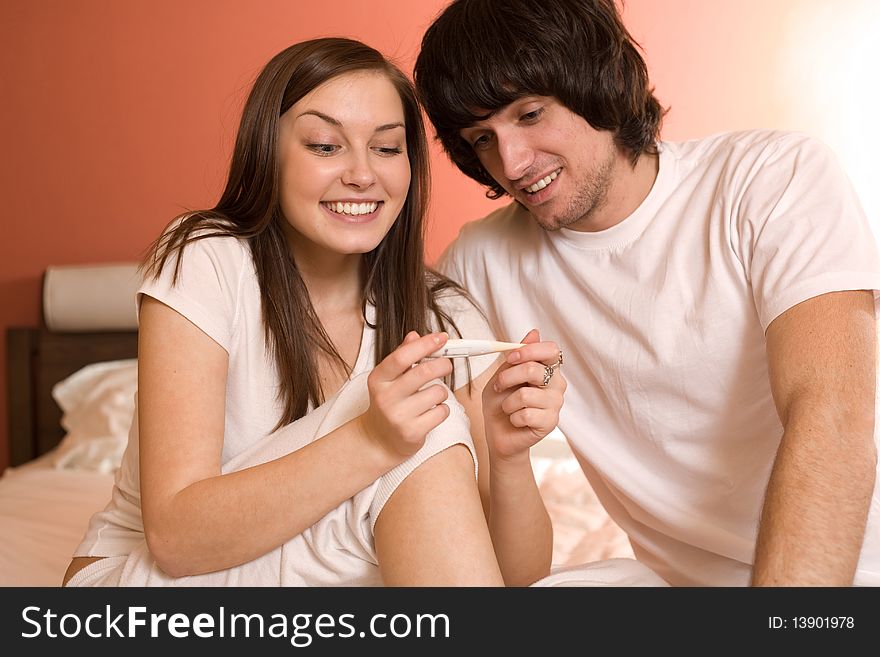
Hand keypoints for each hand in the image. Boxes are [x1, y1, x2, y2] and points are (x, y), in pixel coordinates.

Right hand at [359, 331, 453, 461]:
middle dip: (443, 364)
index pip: (402, 357)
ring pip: (438, 393)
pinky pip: (442, 412)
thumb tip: (415, 335)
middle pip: (424, 372)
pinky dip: (442, 409)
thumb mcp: (389, 378)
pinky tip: (431, 412)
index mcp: (378, 379)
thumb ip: (402, 356)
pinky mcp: (412, 432)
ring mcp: (398, 416)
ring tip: (432, 396)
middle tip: (447, 364)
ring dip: (442, 391)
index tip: (442, 338)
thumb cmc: (388, 403)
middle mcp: (386, 397)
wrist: (378, 439)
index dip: (425, 345)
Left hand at [482, 329, 565, 460]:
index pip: (550, 350)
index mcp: (546, 368)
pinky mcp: (550, 422)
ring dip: (507, 402)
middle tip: (498, 386)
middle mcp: (556, 384)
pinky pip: (525, 414)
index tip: (510, 358)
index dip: (529, 350)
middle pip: (535, 370)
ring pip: (525, 395)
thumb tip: (534, 332)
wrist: (498, 433)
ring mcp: (556, 403)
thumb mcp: (501, 375)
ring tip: (509, 407)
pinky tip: (516, 420)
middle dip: (508, 378)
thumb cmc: (500, 402)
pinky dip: (512, 417)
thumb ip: (516, 356)